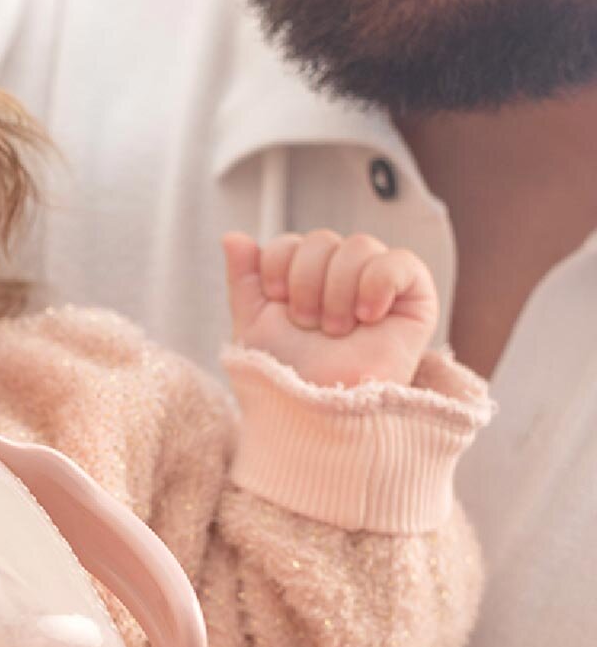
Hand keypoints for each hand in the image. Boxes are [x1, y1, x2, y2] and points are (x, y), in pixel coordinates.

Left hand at [224, 228, 437, 386]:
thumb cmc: (286, 375)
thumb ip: (243, 279)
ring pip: (360, 245)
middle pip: (323, 239)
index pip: (290, 242)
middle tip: (309, 325)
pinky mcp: (414, 298)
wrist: (317, 410)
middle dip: (307, 283)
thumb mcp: (253, 325)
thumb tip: (233, 236)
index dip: (279, 266)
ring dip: (338, 291)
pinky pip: (401, 261)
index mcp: (303, 279)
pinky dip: (378, 283)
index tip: (278, 302)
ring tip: (337, 330)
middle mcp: (340, 276)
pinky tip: (367, 316)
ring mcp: (378, 284)